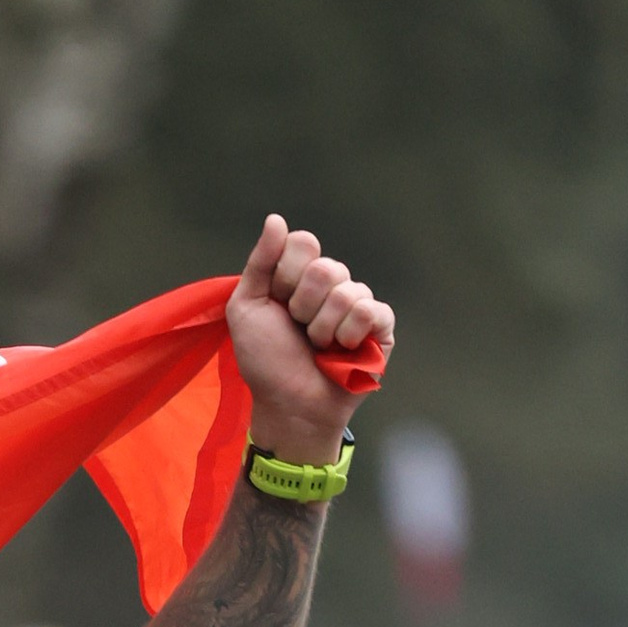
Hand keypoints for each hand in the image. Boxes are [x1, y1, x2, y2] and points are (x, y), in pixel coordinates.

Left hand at [227, 216, 393, 466]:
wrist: (289, 407)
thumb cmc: (266, 363)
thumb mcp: (247, 308)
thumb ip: (260, 262)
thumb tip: (275, 219)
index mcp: (300, 274)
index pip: (303, 243)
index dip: (286, 276)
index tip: (277, 304)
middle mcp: (332, 283)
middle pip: (326, 267)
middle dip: (303, 306)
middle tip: (298, 330)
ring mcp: (357, 303)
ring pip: (346, 291)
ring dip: (323, 328)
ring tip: (318, 347)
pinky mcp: (380, 326)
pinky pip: (369, 310)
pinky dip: (349, 335)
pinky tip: (343, 352)